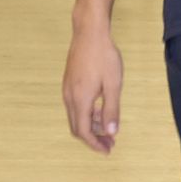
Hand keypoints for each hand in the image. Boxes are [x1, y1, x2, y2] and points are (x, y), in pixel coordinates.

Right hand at [62, 26, 122, 153]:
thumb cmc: (103, 56)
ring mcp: (67, 89)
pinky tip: (100, 110)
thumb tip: (111, 133)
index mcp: (80, 100)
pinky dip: (86, 114)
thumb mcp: (113, 84)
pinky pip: (75, 106)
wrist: (89, 32)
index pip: (84, 132)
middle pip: (77, 128)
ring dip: (90, 126)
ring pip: (75, 117)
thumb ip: (112, 110)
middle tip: (109, 144)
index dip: (95, 144)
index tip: (108, 150)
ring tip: (107, 128)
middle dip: (93, 139)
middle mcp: (69, 97)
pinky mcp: (69, 82)